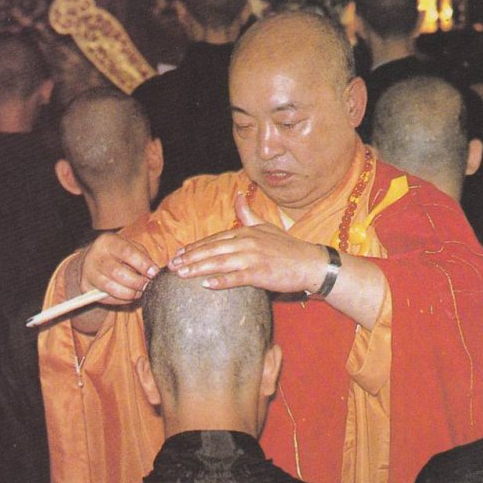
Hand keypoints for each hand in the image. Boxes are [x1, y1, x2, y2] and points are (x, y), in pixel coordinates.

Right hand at [79, 232, 159, 304]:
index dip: (143, 264)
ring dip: (130, 293)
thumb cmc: (121, 254)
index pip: (127, 252)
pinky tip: (128, 295)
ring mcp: (87, 271)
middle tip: (148, 286)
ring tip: (140, 292)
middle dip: (137, 282)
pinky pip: (106, 298)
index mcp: (108, 241)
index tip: (154, 273)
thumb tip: (155, 273)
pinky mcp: (85, 286)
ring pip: (111, 287)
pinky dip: (121, 300)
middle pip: (117, 272)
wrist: (96, 260)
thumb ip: (144, 258)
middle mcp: (94, 255)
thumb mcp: (132, 248)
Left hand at [167, 194, 326, 293]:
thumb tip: (237, 196)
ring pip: (219, 262)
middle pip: (212, 249)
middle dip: (190, 257)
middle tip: (171, 265)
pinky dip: (221, 281)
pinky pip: (236, 277)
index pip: (214, 239)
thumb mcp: (266, 226)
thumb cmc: (288, 247)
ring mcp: (253, 257)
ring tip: (181, 274)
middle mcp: (247, 242)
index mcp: (246, 232)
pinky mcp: (260, 273)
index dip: (195, 247)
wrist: (310, 263)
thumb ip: (248, 214)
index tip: (179, 253)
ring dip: (198, 268)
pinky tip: (206, 285)